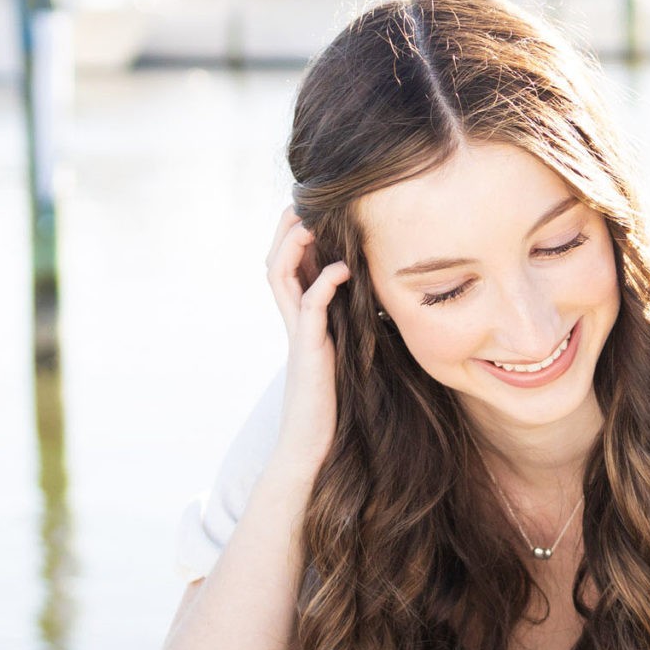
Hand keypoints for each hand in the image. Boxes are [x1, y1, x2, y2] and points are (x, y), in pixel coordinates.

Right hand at [266, 207, 352, 478]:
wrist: (312, 447)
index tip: (314, 213)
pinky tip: (341, 268)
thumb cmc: (332, 407)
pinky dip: (323, 284)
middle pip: (276, 264)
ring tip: (310, 221)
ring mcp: (298, 336)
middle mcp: (294, 324)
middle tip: (300, 202)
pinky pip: (309, 308)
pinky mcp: (309, 351)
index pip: (291, 270)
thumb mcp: (345, 358)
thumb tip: (373, 310)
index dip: (296, 240)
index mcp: (303, 323)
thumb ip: (349, 331)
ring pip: (282, 277)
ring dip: (294, 246)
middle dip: (285, 232)